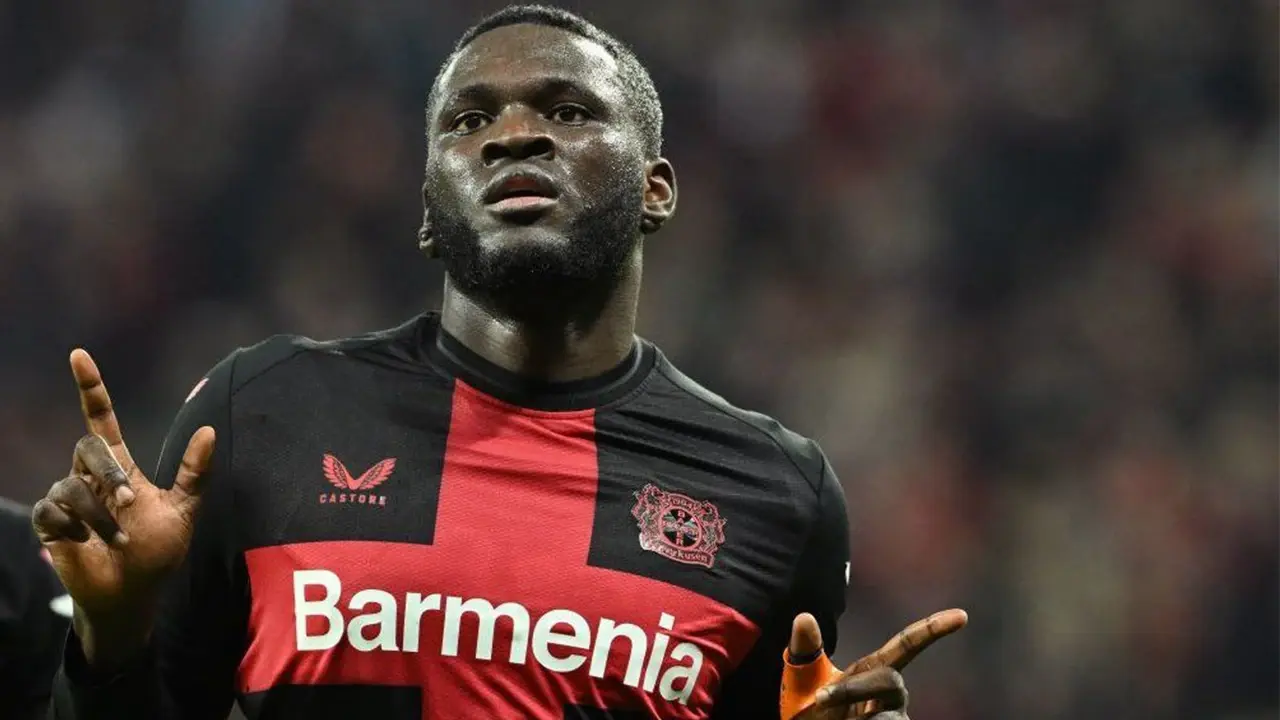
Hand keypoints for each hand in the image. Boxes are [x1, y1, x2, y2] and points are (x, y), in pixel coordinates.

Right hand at [30, 349, 215, 666]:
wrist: (134, 593)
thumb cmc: (157, 551)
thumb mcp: (185, 509)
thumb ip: (195, 472)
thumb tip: (209, 430)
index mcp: (120, 466)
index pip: (101, 418)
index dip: (90, 387)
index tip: (79, 355)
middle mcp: (90, 476)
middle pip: (88, 446)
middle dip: (107, 474)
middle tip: (128, 504)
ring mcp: (67, 498)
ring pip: (72, 484)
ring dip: (100, 516)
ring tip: (118, 540)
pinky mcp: (50, 523)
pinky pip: (53, 510)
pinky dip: (75, 527)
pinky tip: (85, 544)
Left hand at [781, 608, 967, 718]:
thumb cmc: (810, 711)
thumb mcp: (803, 680)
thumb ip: (805, 650)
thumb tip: (803, 617)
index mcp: (872, 670)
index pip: (906, 645)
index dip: (932, 629)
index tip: (962, 615)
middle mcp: (891, 695)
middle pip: (891, 681)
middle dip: (856, 689)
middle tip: (821, 700)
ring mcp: (895, 718)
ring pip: (887, 717)